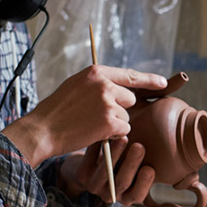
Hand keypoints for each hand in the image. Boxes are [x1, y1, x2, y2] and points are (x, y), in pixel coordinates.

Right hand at [3, 65, 166, 167]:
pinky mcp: (110, 121)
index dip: (149, 80)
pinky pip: (123, 129)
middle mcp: (104, 84)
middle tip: (98, 116)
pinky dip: (112, 134)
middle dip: (121, 108)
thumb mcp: (76, 85)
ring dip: (114, 123)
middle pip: (130, 98)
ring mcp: (108, 102)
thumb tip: (118, 85)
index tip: (163, 83)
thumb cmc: (57, 110)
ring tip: (90, 124)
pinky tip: (94, 132)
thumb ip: (97, 82)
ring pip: (126, 115)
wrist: (43, 129)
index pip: (129, 74)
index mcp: (96, 72)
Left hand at [58, 138, 155, 206]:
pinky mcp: (82, 174)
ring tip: (123, 138)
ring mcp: (94, 186)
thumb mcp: (135, 169)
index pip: (137, 195)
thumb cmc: (122, 165)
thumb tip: (169, 148)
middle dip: (131, 164)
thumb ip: (146, 163)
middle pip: (122, 182)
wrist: (93, 168)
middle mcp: (111, 194)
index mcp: (127, 196)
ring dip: (115, 154)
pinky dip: (97, 146)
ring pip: (105, 172)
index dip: (144, 184)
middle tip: (139, 146)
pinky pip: (90, 160)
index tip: (150, 168)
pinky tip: (104, 134)